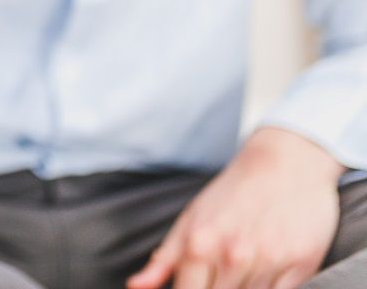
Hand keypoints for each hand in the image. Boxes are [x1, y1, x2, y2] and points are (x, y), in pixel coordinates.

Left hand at [128, 128, 343, 288]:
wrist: (286, 163)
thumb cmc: (232, 194)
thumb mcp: (190, 220)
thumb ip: (164, 260)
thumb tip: (136, 287)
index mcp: (199, 244)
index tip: (195, 287)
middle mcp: (233, 255)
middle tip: (219, 276)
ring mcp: (269, 261)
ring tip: (242, 272)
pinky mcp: (303, 264)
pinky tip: (267, 276)